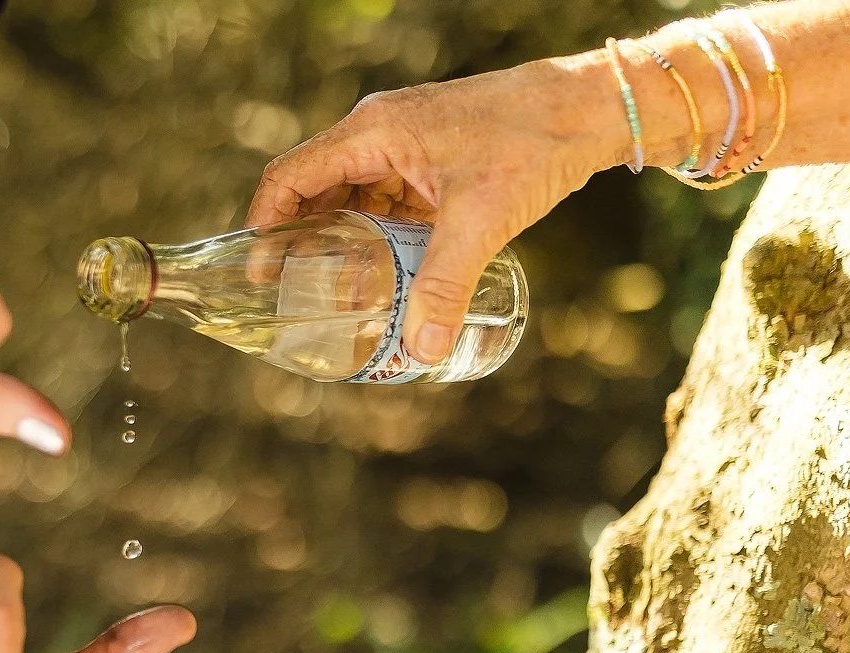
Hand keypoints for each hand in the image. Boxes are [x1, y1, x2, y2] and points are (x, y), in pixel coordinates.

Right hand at [246, 56, 633, 363]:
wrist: (590, 107)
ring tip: (336, 292)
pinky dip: (380, 236)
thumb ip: (445, 286)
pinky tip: (387, 272)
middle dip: (303, 242)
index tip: (259, 273)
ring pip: (354, 198)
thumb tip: (422, 349)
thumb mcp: (480, 220)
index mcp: (372, 131)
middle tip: (294, 294)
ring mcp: (406, 146)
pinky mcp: (433, 160)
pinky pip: (389, 201)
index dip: (265, 225)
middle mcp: (379, 133)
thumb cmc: (531, 142)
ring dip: (343, 242)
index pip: (291, 177)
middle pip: (317, 190)